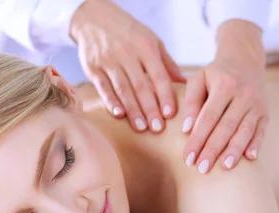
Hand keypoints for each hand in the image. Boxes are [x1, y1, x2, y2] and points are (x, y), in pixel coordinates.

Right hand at [70, 0, 185, 132]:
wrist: (94, 18)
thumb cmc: (128, 32)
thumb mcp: (151, 40)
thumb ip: (167, 63)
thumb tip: (185, 84)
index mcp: (145, 47)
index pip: (158, 75)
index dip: (164, 95)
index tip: (170, 114)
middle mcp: (127, 54)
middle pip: (140, 86)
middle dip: (150, 109)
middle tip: (157, 129)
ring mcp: (108, 61)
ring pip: (123, 89)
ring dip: (132, 110)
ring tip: (141, 128)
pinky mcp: (93, 68)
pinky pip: (103, 87)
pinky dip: (111, 102)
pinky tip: (119, 115)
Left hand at [182, 20, 267, 172]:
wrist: (245, 60)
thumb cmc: (215, 74)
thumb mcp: (199, 79)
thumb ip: (191, 102)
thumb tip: (187, 129)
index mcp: (225, 85)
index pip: (208, 117)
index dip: (197, 139)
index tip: (188, 158)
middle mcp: (244, 94)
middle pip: (226, 127)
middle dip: (213, 150)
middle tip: (201, 169)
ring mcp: (257, 104)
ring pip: (245, 131)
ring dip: (234, 151)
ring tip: (224, 168)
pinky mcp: (266, 113)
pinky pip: (261, 131)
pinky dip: (256, 145)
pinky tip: (249, 159)